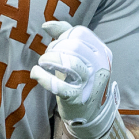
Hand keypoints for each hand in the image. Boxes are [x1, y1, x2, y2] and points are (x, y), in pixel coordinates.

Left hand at [30, 21, 119, 138]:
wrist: (91, 113)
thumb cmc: (81, 78)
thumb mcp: (79, 55)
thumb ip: (65, 35)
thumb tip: (46, 25)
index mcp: (102, 52)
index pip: (80, 32)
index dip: (64, 35)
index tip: (57, 44)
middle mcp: (100, 66)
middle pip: (73, 45)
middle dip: (55, 48)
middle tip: (48, 57)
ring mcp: (90, 83)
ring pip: (69, 62)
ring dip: (49, 59)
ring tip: (42, 63)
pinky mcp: (77, 98)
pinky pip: (57, 85)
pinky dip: (42, 77)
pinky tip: (35, 73)